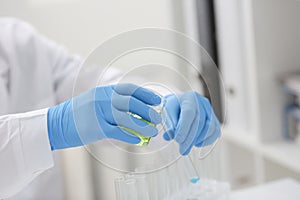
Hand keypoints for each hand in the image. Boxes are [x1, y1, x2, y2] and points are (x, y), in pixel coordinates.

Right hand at [47, 84, 161, 149]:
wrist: (57, 123)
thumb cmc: (79, 113)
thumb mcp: (96, 101)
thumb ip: (113, 102)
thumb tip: (136, 110)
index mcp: (104, 91)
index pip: (130, 89)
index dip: (146, 94)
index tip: (157, 100)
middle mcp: (103, 99)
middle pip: (131, 102)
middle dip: (148, 110)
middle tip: (158, 118)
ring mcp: (99, 113)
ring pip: (127, 118)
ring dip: (143, 125)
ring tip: (153, 131)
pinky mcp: (96, 129)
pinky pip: (118, 132)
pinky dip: (130, 136)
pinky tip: (138, 140)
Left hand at [163, 91, 220, 154]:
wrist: (181, 103)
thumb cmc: (173, 108)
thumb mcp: (168, 113)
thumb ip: (170, 124)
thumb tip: (169, 136)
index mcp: (189, 98)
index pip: (189, 113)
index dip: (184, 128)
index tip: (178, 140)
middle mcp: (202, 102)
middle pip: (199, 122)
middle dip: (190, 138)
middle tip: (182, 150)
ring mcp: (210, 110)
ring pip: (210, 127)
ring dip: (198, 140)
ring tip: (188, 146)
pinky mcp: (214, 119)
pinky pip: (215, 131)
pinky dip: (207, 140)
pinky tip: (197, 144)